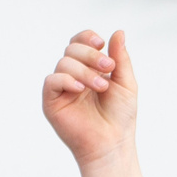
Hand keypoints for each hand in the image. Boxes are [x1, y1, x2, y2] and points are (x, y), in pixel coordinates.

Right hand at [43, 28, 136, 166]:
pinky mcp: (51, 102)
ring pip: (63, 63)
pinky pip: (51, 81)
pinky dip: (66, 80)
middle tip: (108, 68)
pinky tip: (81, 90)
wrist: (112, 144)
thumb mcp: (125, 83)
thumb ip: (121, 58)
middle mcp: (72, 76)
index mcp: (89, 69)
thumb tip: (118, 32)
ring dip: (84, 71)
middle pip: (71, 49)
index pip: (79, 42)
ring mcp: (61, 89)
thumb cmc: (120, 117)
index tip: (101, 44)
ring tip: (101, 87)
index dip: (87, 38)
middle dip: (91, 55)